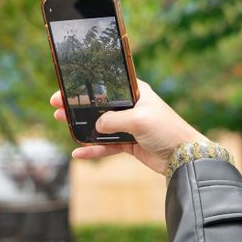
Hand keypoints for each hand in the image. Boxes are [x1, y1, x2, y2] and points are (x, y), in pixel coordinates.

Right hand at [50, 80, 207, 174]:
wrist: (184, 156)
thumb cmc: (167, 130)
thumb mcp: (139, 120)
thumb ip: (114, 121)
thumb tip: (96, 126)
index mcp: (136, 93)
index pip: (107, 85)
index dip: (86, 86)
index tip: (67, 87)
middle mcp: (131, 107)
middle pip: (99, 104)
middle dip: (77, 105)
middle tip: (56, 105)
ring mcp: (129, 126)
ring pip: (99, 125)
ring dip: (81, 125)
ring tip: (60, 121)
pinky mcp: (129, 144)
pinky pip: (106, 145)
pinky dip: (93, 148)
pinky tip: (77, 151)